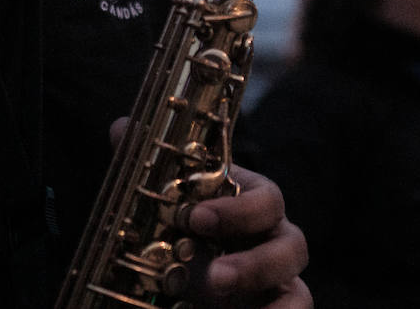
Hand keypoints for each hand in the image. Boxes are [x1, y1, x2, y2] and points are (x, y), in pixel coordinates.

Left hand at [105, 121, 309, 307]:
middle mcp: (275, 243)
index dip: (236, 211)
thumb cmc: (189, 235)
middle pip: (292, 245)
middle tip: (213, 277)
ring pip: (299, 292)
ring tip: (217, 297)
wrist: (191, 279)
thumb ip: (151, 172)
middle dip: (254, 263)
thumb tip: (120, 127)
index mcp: (254, 207)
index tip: (194, 219)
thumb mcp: (169, 208)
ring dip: (260, 297)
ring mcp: (281, 284)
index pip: (266, 199)